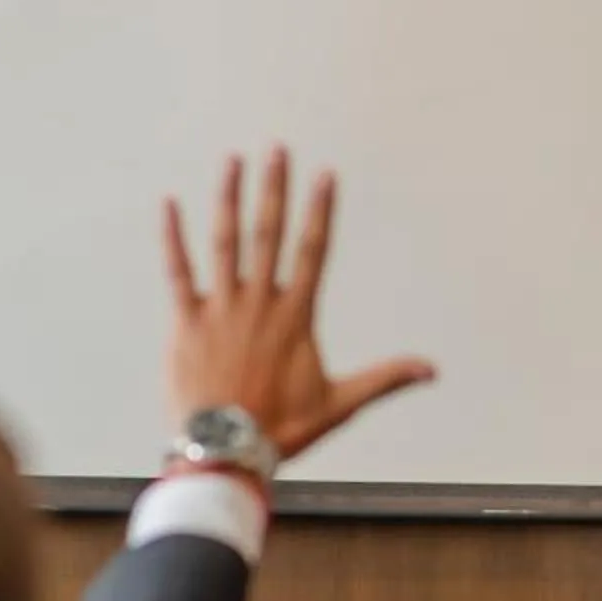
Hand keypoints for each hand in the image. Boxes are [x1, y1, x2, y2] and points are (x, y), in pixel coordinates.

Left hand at [163, 150, 436, 462]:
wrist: (225, 450)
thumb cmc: (283, 428)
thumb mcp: (340, 403)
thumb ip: (385, 379)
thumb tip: (431, 370)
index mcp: (296, 317)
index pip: (313, 251)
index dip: (320, 211)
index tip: (325, 176)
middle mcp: (259, 303)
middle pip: (269, 234)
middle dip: (275, 189)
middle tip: (278, 149)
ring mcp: (221, 309)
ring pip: (225, 243)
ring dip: (228, 199)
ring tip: (233, 161)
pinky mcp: (187, 323)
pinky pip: (178, 271)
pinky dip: (173, 237)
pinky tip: (169, 205)